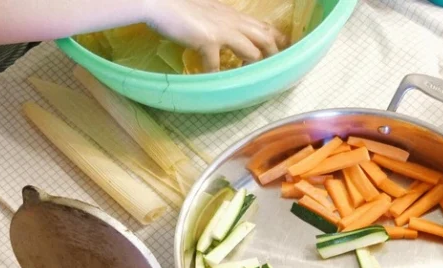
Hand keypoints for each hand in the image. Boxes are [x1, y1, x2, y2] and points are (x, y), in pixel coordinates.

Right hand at [146, 0, 284, 70]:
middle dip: (274, 54)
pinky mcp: (207, 40)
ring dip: (253, 67)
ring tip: (251, 79)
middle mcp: (232, 21)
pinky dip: (216, 77)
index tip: (284, 50)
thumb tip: (223, 35)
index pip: (262, 25)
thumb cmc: (178, 6)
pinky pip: (217, 65)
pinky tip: (214, 84)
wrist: (158, 2)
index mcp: (232, 14)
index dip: (277, 37)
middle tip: (276, 69)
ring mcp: (221, 30)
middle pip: (265, 36)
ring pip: (252, 50)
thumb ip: (218, 20)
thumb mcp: (206, 11)